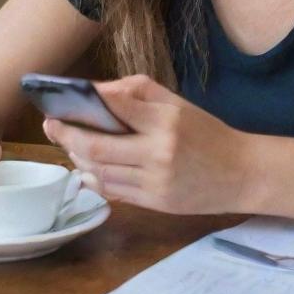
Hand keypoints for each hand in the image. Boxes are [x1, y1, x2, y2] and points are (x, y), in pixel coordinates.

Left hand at [43, 75, 249, 214]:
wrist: (242, 173)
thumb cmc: (208, 134)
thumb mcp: (181, 105)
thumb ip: (142, 93)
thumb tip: (100, 91)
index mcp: (167, 120)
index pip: (118, 106)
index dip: (87, 101)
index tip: (66, 96)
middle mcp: (159, 152)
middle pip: (98, 147)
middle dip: (68, 135)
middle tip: (52, 123)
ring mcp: (156, 181)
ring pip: (101, 171)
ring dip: (77, 157)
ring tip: (67, 143)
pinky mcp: (156, 202)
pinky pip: (114, 191)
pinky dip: (94, 179)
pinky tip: (85, 168)